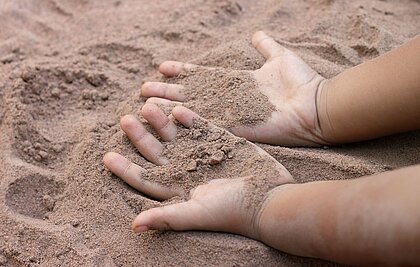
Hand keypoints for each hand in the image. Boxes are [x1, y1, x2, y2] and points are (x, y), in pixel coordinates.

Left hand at [103, 105, 292, 237]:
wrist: (269, 197)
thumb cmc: (232, 211)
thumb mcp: (197, 213)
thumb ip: (166, 217)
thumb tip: (133, 226)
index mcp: (177, 189)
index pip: (145, 178)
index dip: (126, 168)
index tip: (107, 156)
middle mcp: (186, 170)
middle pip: (156, 152)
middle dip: (139, 136)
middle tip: (125, 119)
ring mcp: (202, 153)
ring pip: (175, 135)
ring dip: (160, 121)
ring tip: (146, 105)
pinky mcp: (220, 140)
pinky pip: (200, 125)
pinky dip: (189, 117)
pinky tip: (177, 106)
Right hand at [140, 31, 328, 145]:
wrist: (316, 106)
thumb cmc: (302, 82)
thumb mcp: (280, 57)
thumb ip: (265, 46)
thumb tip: (256, 33)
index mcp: (237, 85)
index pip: (203, 77)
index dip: (183, 72)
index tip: (162, 67)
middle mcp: (229, 102)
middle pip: (192, 95)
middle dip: (167, 92)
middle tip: (143, 89)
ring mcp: (231, 116)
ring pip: (193, 111)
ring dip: (169, 107)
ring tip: (145, 104)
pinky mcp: (236, 130)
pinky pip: (207, 125)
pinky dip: (188, 120)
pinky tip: (167, 116)